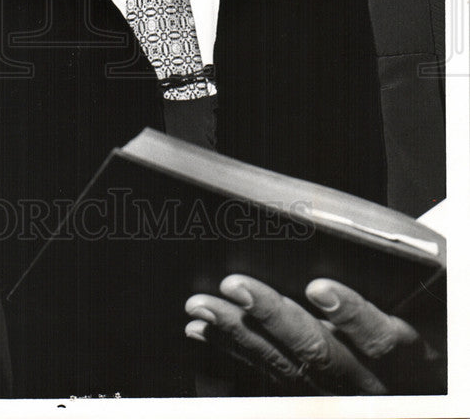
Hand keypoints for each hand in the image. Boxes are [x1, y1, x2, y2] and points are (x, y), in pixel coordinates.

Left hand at [185, 274, 444, 394]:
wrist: (428, 356)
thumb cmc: (422, 307)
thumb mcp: (427, 296)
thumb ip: (389, 274)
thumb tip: (325, 229)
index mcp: (414, 356)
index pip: (385, 342)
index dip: (353, 315)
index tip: (318, 286)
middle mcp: (376, 386)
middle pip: (322, 357)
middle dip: (274, 318)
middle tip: (234, 284)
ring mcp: (341, 398)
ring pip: (287, 372)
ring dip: (238, 336)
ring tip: (200, 305)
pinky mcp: (313, 400)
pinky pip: (269, 381)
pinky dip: (232, 354)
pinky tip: (202, 332)